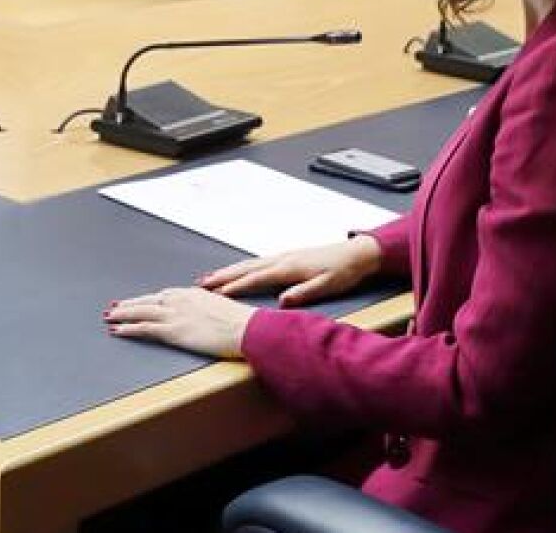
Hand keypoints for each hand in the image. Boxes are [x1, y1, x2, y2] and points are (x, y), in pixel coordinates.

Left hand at [105, 287, 254, 357]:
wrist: (248, 329)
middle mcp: (180, 300)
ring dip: (123, 314)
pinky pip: (144, 328)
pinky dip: (128, 328)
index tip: (137, 301)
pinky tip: (117, 331)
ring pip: (141, 312)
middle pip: (148, 300)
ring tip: (109, 317)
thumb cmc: (243, 323)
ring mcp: (176, 314)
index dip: (148, 299)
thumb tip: (209, 318)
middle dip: (130, 305)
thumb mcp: (224, 310)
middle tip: (114, 307)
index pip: (163, 296)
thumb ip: (210, 311)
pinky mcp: (174, 330)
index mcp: (192, 294)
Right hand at [196, 234, 382, 307]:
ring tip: (209, 278)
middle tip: (200, 284)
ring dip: (228, 270)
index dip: (234, 286)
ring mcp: (282, 256)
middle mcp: (281, 259)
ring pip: (248, 264)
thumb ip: (304, 293)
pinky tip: (235, 271)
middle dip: (222, 276)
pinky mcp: (286, 257)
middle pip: (245, 268)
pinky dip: (241, 267)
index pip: (255, 279)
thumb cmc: (342, 272)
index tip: (214, 293)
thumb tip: (282, 301)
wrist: (355, 254)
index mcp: (289, 269)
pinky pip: (256, 262)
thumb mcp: (327, 286)